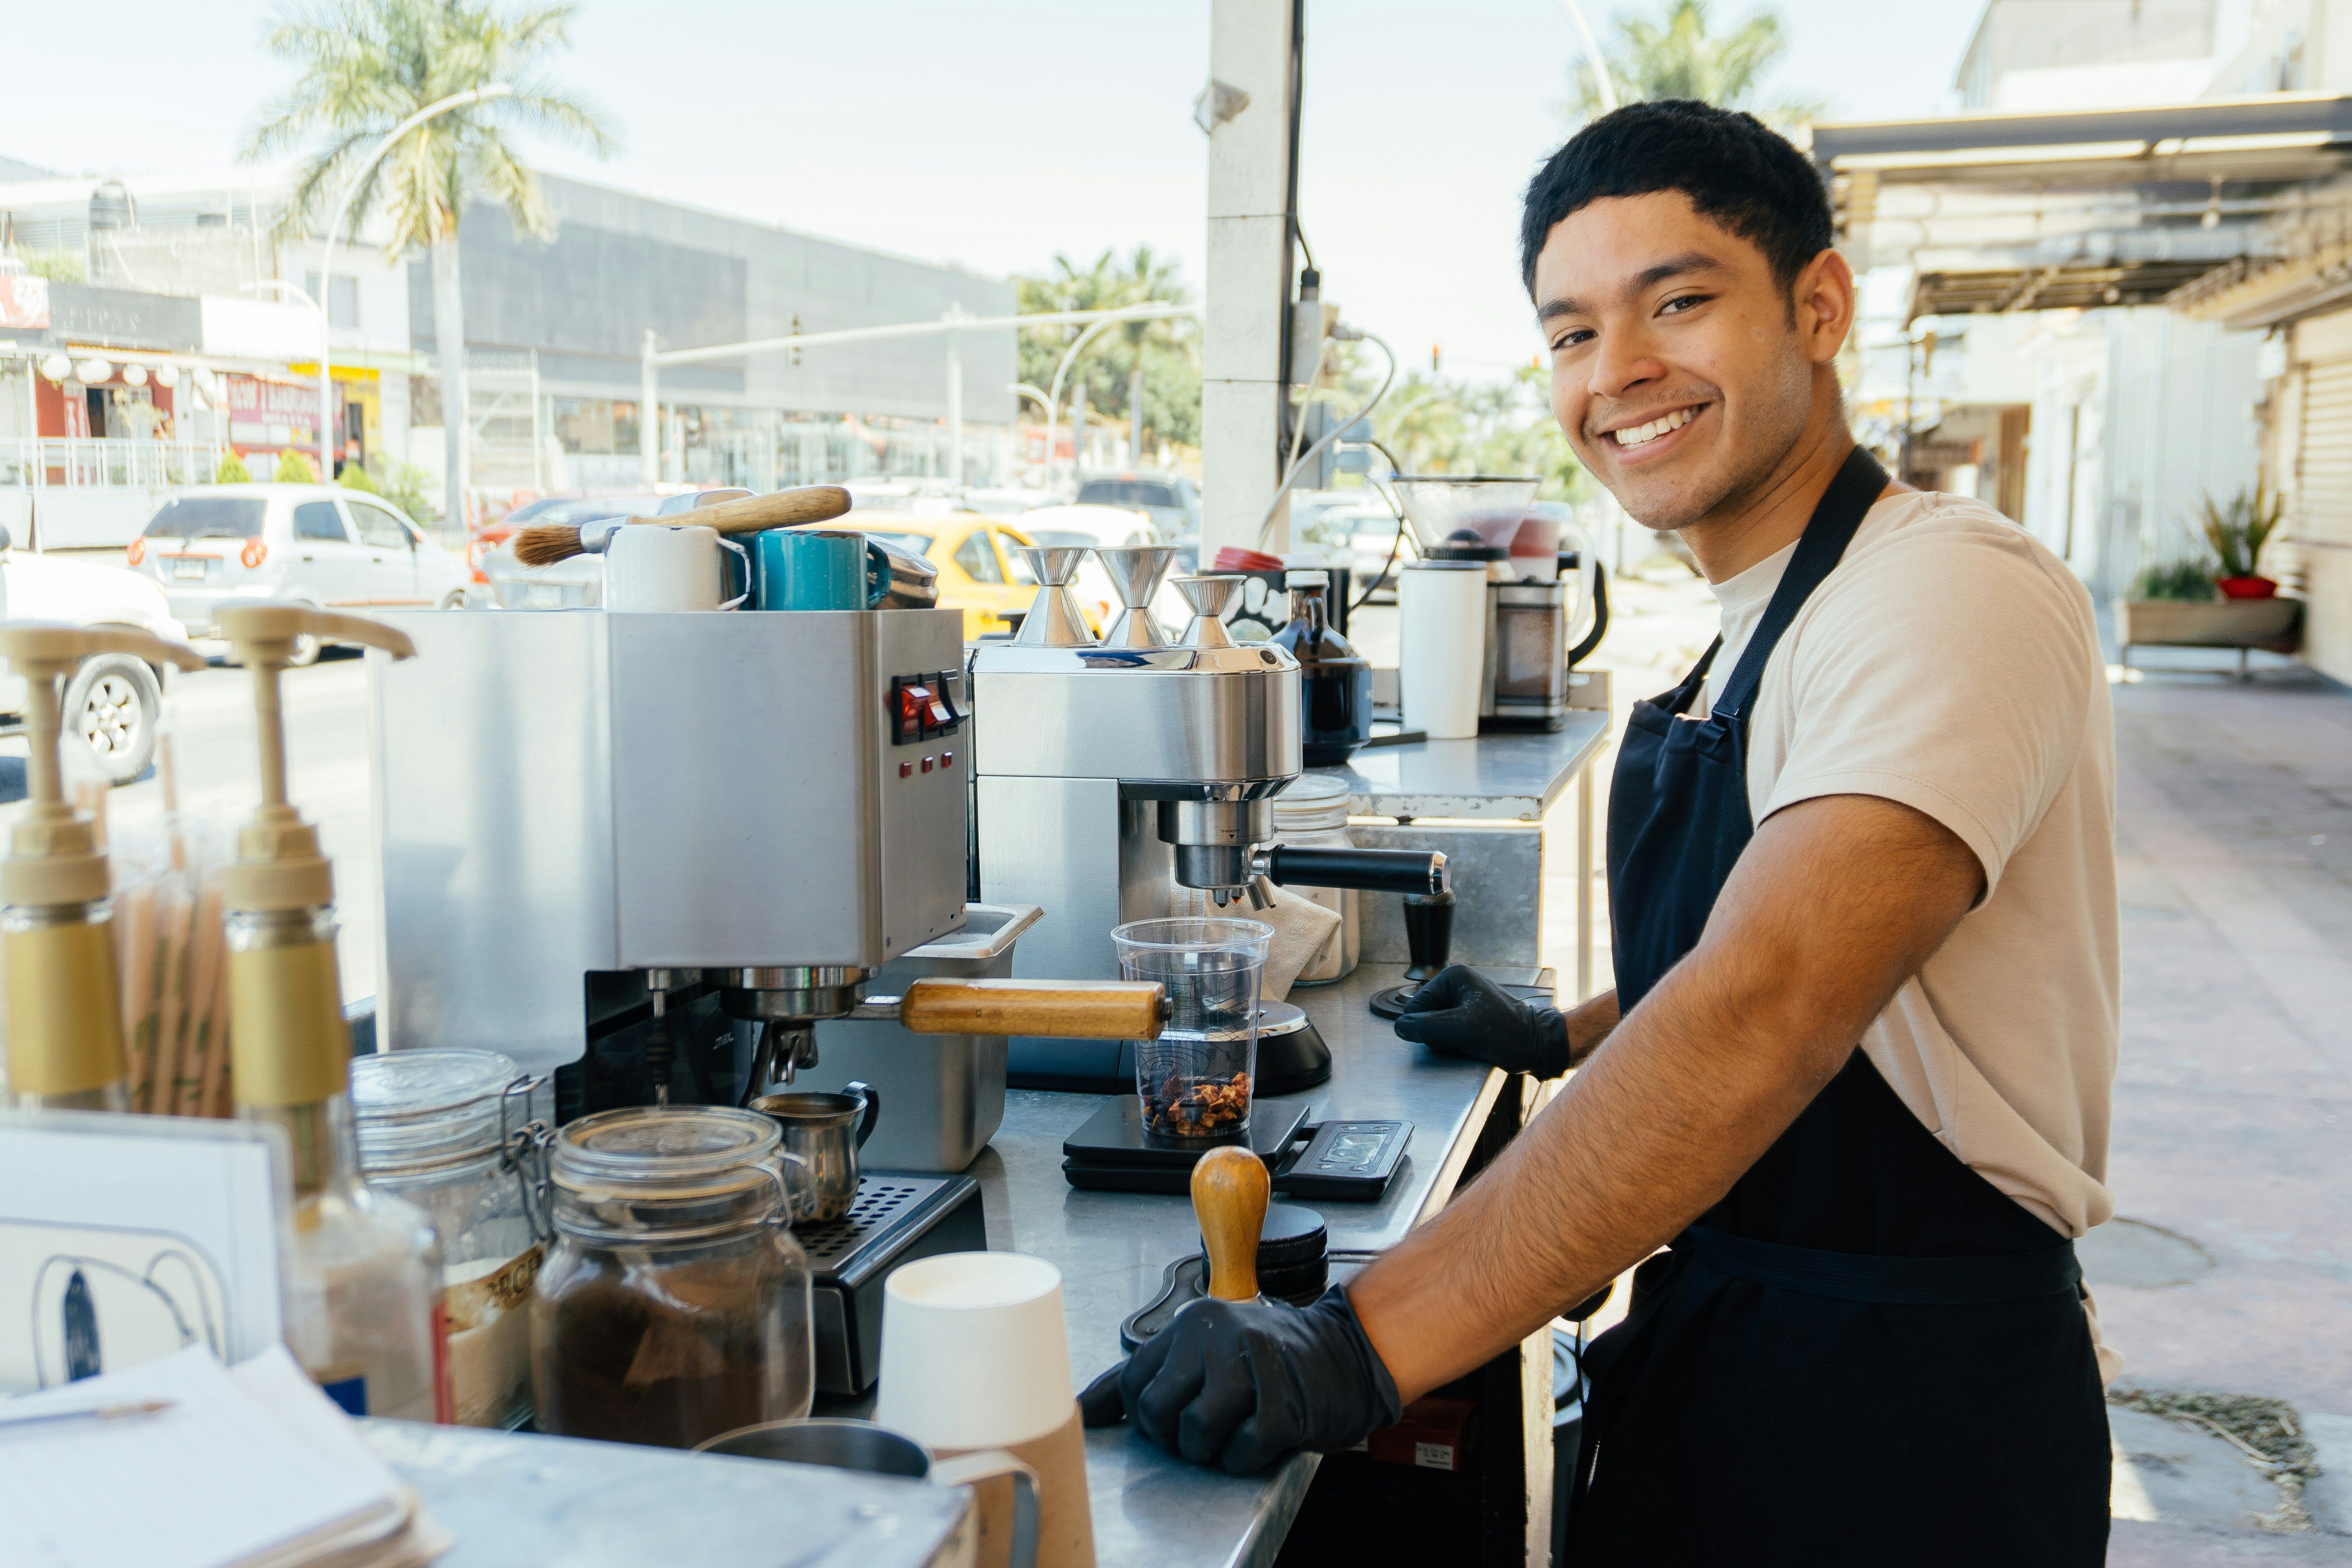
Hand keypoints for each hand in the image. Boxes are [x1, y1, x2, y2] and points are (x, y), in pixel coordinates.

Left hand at [1077, 1288, 1401, 1474]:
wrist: (1344, 1354)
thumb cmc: (1268, 1360)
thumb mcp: (1205, 1353)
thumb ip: (1147, 1375)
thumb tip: (1084, 1407)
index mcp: (1191, 1322)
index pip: (1132, 1382)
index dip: (1144, 1417)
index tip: (1168, 1421)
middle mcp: (1216, 1334)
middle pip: (1157, 1411)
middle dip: (1174, 1437)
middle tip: (1204, 1429)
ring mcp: (1252, 1364)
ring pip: (1194, 1431)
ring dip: (1209, 1449)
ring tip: (1232, 1432)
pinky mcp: (1283, 1402)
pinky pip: (1239, 1449)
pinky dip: (1243, 1458)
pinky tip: (1258, 1439)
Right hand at [1391, 964, 1570, 1077]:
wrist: (1537, 1045)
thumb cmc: (1508, 1033)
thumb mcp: (1462, 1029)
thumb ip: (1426, 1027)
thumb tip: (1400, 1027)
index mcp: (1453, 977)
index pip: (1415, 1007)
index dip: (1426, 1027)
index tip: (1449, 1034)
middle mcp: (1457, 985)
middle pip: (1425, 1018)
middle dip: (1439, 1035)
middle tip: (1462, 1039)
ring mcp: (1464, 1001)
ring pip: (1436, 1029)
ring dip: (1448, 1041)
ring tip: (1471, 1042)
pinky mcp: (1470, 1017)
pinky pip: (1450, 1034)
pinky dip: (1457, 1044)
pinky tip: (1472, 1045)